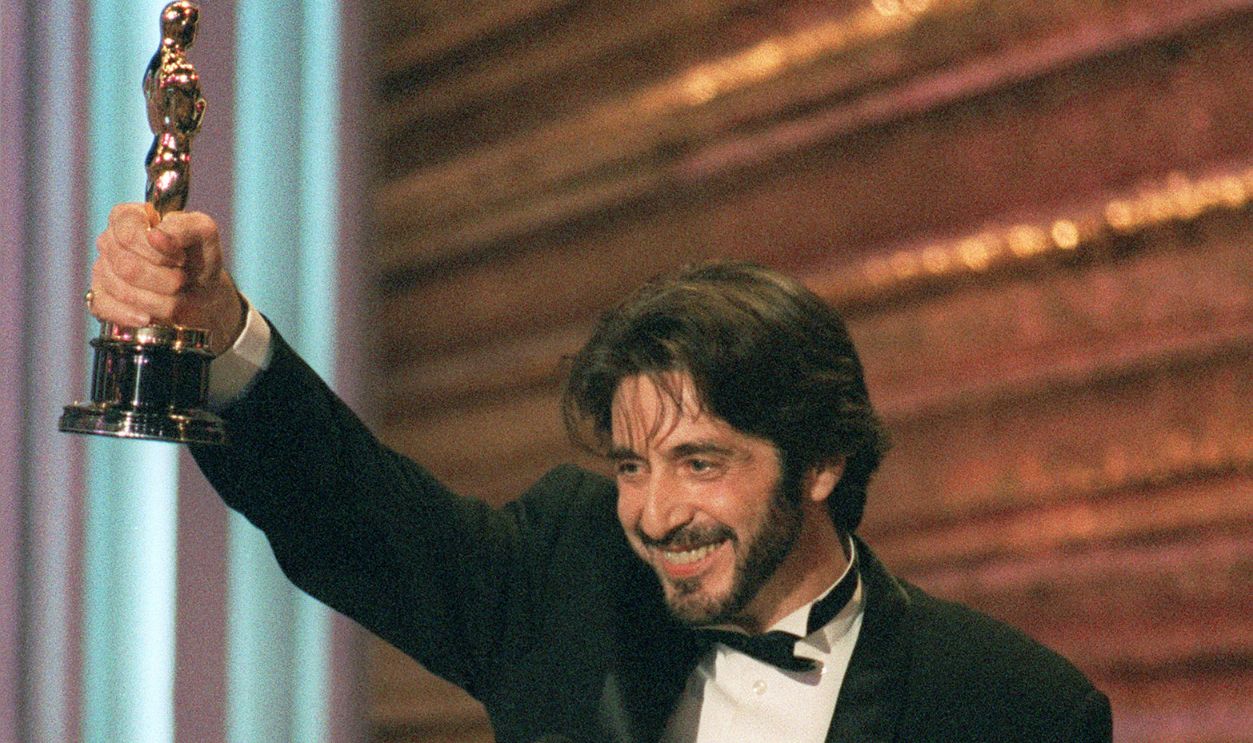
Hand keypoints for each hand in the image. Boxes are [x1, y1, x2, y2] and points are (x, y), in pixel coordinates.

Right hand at [91, 202, 244, 355]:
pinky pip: (104, 308)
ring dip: (158, 301)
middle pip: (126, 266)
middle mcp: (109, 240)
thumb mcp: (203, 234)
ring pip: (120, 290)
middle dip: (163, 280)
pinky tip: (148, 318)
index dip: (158, 252)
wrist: (202, 294)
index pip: (128, 235)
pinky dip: (131, 316)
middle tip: (182, 281)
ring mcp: (102, 268)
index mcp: (128, 217)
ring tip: (176, 298)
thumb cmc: (199, 258)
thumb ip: (183, 227)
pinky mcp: (100, 296)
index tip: (181, 259)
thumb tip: (154, 235)